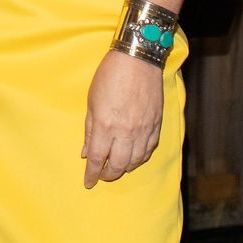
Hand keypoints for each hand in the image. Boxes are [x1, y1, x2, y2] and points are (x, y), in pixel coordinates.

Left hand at [81, 48, 163, 187]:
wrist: (138, 60)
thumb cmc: (110, 76)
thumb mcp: (92, 102)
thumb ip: (90, 130)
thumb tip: (86, 152)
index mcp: (106, 125)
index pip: (98, 158)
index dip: (92, 173)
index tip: (88, 182)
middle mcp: (126, 132)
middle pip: (118, 165)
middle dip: (109, 174)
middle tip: (102, 176)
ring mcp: (143, 130)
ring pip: (136, 161)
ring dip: (125, 168)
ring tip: (117, 168)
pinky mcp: (156, 125)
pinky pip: (149, 150)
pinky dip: (140, 158)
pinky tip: (134, 158)